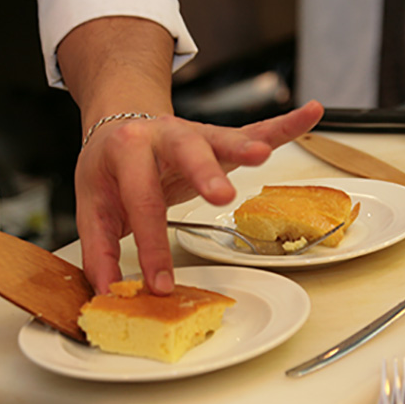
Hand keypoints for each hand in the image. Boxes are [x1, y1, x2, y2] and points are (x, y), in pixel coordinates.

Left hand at [75, 100, 324, 294]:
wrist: (119, 128)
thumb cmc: (110, 169)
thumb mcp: (93, 206)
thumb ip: (100, 249)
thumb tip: (107, 290)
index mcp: (126, 152)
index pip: (141, 202)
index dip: (151, 246)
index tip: (160, 283)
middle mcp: (163, 136)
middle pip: (185, 154)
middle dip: (205, 175)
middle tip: (222, 197)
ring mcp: (195, 134)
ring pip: (223, 138)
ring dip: (245, 145)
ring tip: (263, 155)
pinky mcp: (219, 139)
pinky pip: (256, 129)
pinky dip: (285, 126)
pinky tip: (311, 113)